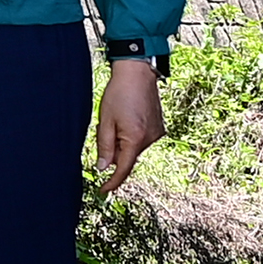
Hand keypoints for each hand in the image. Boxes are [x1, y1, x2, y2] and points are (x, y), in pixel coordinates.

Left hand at [94, 56, 163, 192]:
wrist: (138, 72)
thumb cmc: (119, 93)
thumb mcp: (105, 121)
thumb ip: (104, 146)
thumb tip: (103, 168)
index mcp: (135, 139)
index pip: (123, 170)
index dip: (112, 182)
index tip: (103, 190)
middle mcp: (150, 140)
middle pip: (127, 157)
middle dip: (114, 150)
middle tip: (107, 128)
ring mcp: (157, 134)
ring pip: (134, 148)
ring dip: (123, 141)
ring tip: (118, 118)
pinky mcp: (159, 128)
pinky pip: (141, 140)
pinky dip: (132, 136)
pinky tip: (127, 117)